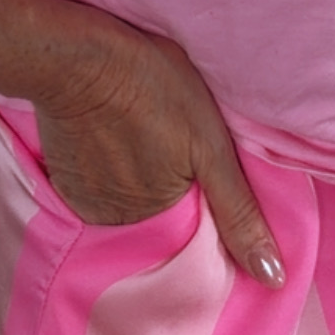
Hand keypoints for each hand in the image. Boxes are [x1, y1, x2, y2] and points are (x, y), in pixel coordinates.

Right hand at [32, 3, 286, 288]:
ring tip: (139, 139)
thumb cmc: (153, 88)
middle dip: (169, 193)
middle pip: (158, 218)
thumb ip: (238, 210)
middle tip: (167, 146)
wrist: (77, 57)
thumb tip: (271, 277)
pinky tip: (111, 138)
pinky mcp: (63, 183)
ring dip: (135, 182)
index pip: (193, 230)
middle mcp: (120, 227)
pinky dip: (105, 172)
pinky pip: (94, 191)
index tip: (200, 172)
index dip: (202, 202)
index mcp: (162, 220)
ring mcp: (87, 206)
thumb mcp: (210, 143)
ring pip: (126, 204)